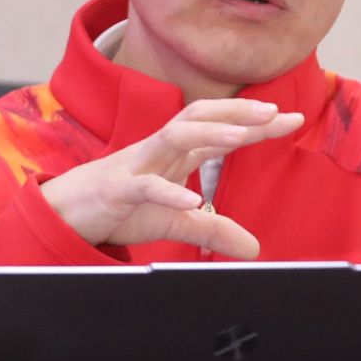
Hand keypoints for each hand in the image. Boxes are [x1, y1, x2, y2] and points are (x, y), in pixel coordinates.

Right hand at [39, 99, 303, 259]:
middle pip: (200, 117)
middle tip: (274, 112)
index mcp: (175, 153)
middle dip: (237, 112)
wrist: (66, 214)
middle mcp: (159, 150)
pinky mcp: (117, 189)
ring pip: (174, 137)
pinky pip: (145, 186)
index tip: (293, 118)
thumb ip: (213, 230)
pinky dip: (169, 192)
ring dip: (209, 133)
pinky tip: (191, 200)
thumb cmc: (121, 209)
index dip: (255, 123)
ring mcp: (138, 165)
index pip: (220, 129)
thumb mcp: (175, 222)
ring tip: (242, 135)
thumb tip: (254, 248)